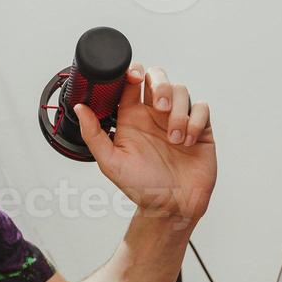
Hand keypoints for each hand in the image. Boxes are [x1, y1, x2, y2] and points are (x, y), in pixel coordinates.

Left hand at [73, 63, 216, 223]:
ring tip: (174, 138)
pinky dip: (195, 120)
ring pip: (181, 90)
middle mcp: (155, 115)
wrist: (171, 208)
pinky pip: (202, 108)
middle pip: (158, 77)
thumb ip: (93, 134)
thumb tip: (79, 108)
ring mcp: (178, 119)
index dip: (132, 73)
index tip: (133, 78)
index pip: (131, 83)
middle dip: (160, 85)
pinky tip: (188, 140)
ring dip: (178, 111)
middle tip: (159, 106)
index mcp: (132, 117)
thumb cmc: (141, 187)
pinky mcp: (200, 129)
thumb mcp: (110, 163)